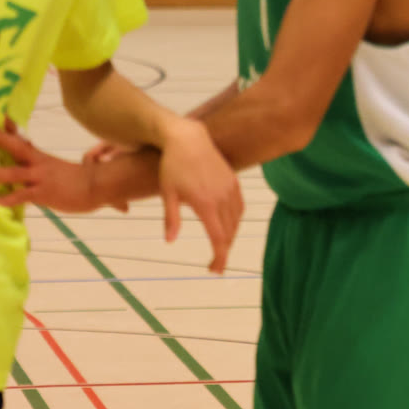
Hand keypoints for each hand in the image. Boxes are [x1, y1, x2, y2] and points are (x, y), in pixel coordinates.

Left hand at [0, 121, 127, 213]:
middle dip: (1, 139)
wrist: (100, 188)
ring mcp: (40, 179)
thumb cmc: (91, 183)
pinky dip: (6, 199)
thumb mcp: (76, 173)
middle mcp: (40, 166)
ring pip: (12, 173)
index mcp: (44, 160)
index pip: (23, 143)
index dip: (10, 132)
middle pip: (17, 148)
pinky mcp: (42, 193)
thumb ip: (74, 174)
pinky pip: (20, 196)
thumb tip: (87, 173)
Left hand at [154, 118, 242, 274]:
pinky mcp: (233, 181)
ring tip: (220, 245)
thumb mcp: (168, 194)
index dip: (219, 256)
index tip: (216, 270)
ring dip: (230, 236)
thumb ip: (171, 219)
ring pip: (236, 220)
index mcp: (206, 203)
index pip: (218, 238)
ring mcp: (230, 188)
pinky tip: (228, 224)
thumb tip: (170, 241)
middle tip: (215, 264)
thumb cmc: (172, 166)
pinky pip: (240, 206)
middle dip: (224, 250)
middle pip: (229, 232)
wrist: (187, 139)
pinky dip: (236, 220)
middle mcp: (222, 197)